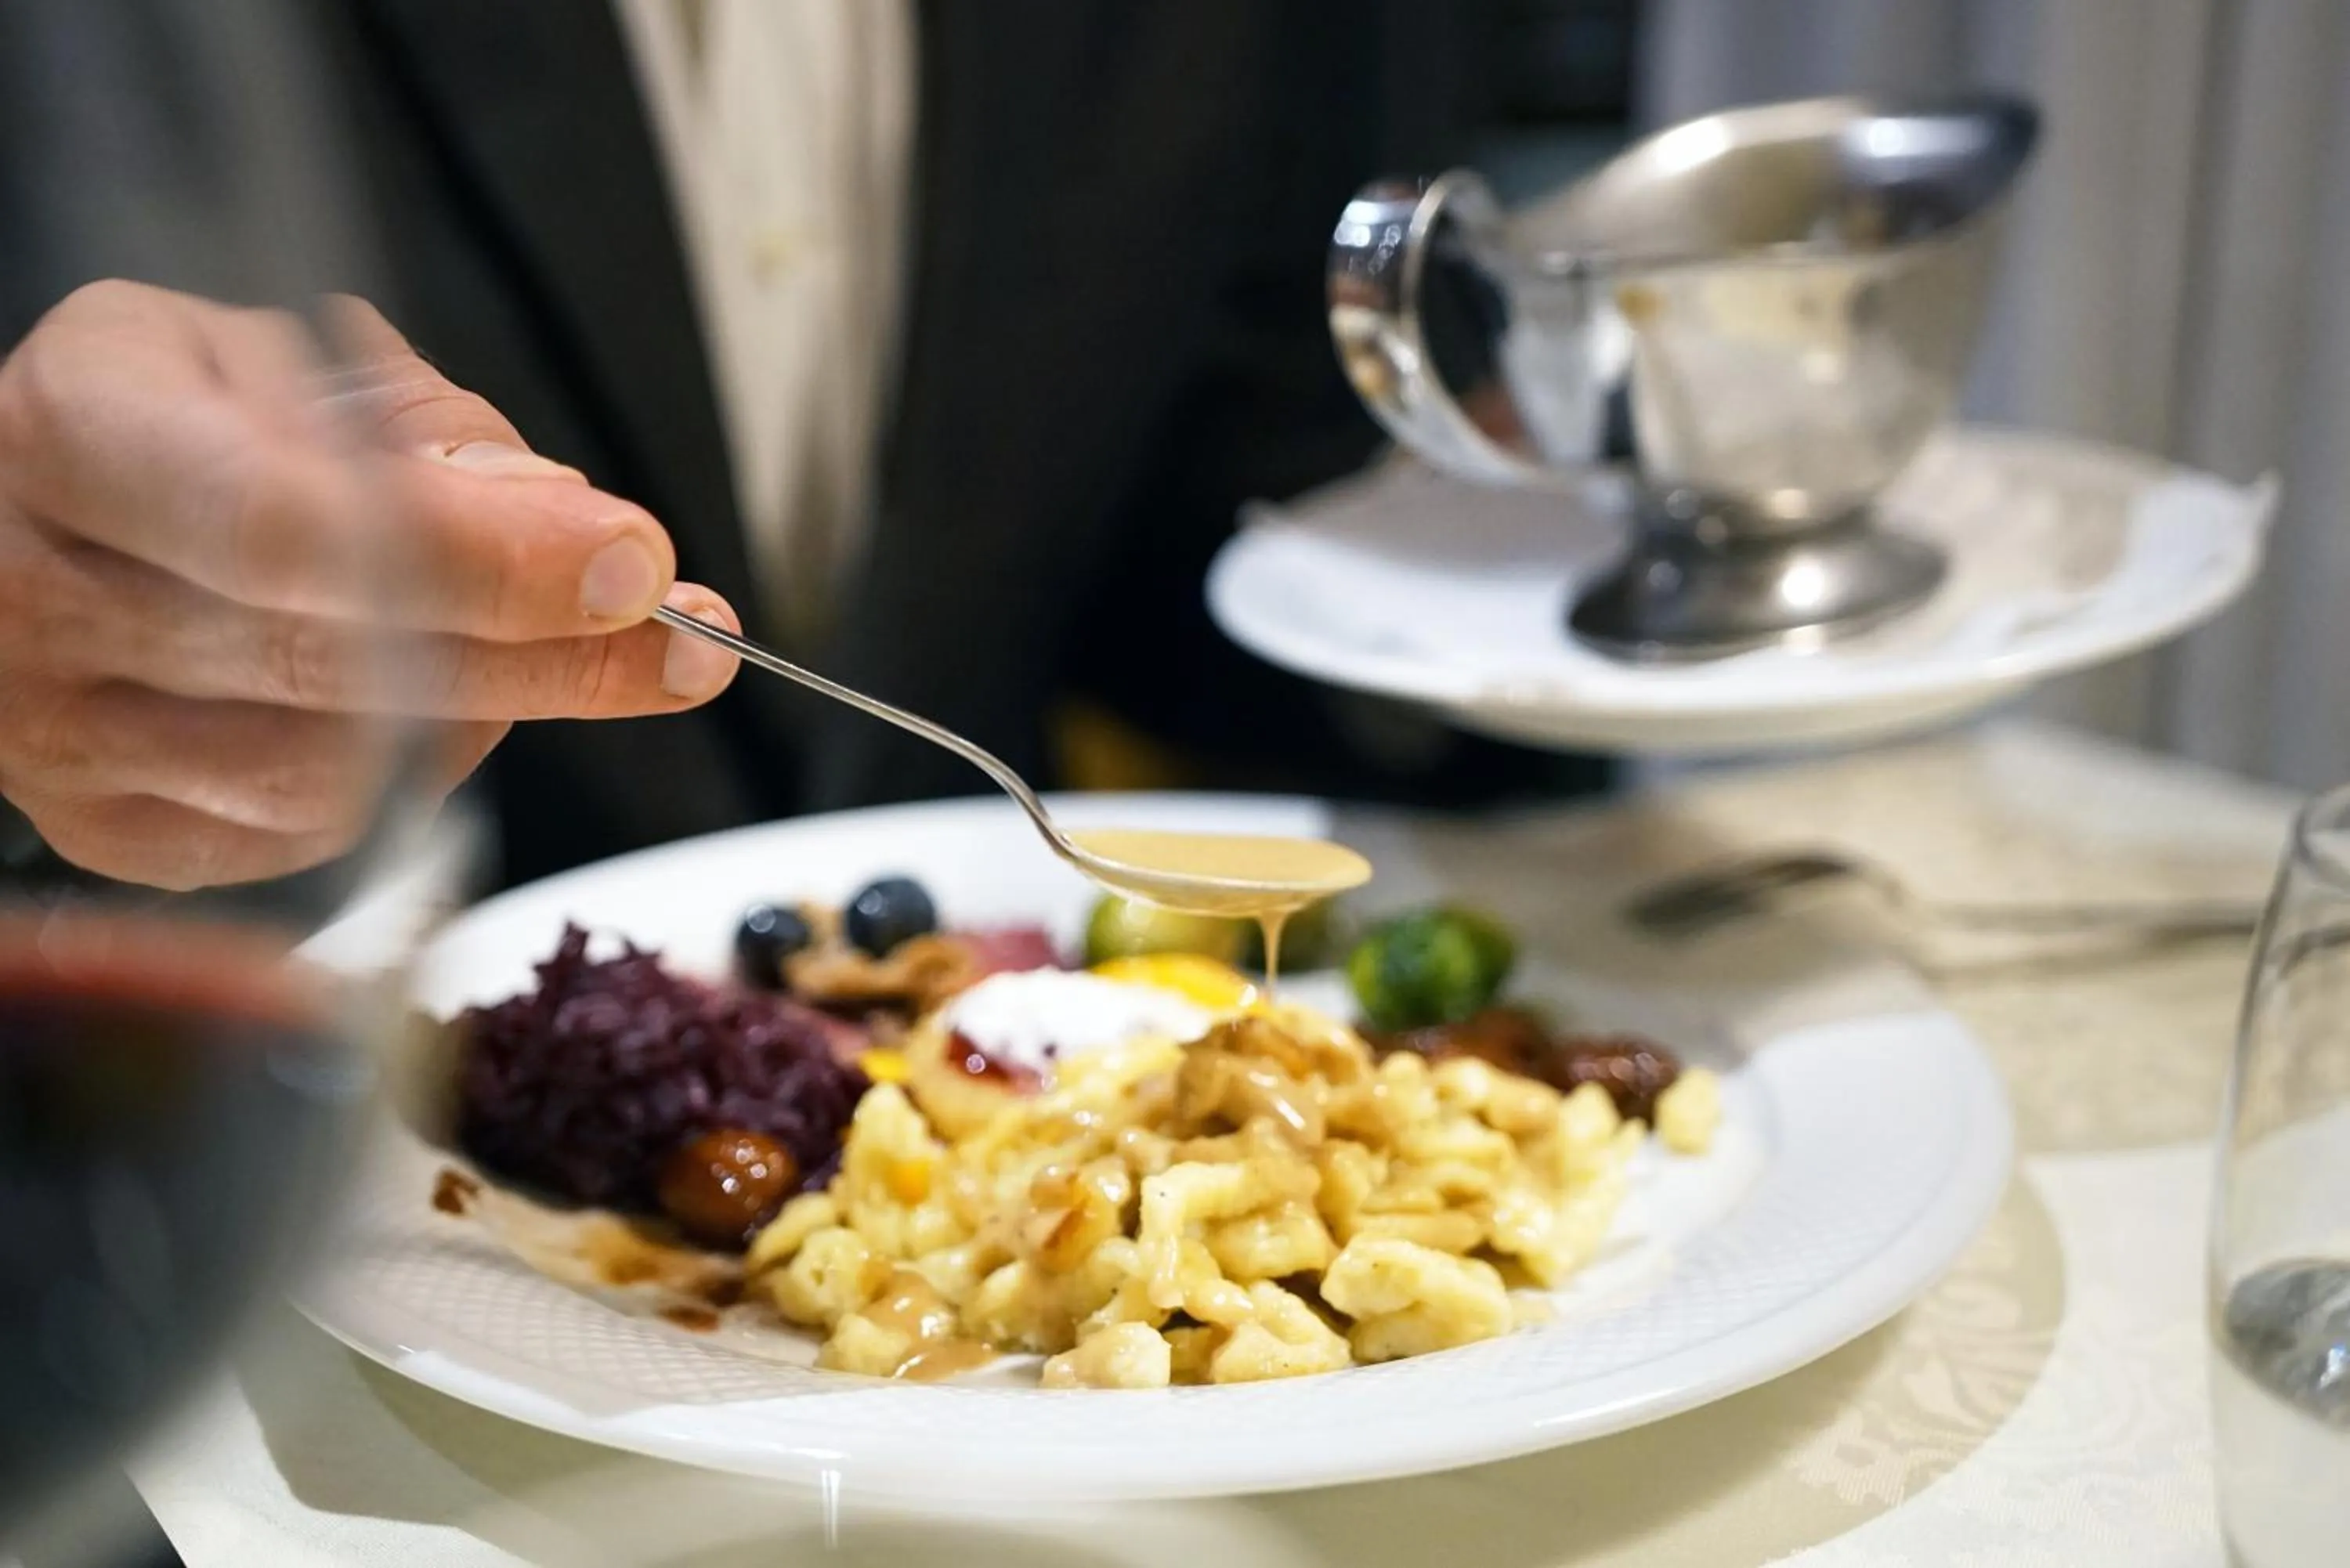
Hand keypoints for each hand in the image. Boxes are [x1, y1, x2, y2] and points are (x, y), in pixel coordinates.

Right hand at [0, 281, 742, 888]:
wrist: (11, 517)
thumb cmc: (163, 424)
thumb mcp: (278, 358)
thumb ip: (420, 429)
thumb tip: (569, 527)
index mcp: (77, 434)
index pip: (296, 526)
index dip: (484, 556)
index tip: (634, 563)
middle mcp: (42, 597)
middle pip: (338, 667)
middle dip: (548, 654)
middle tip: (686, 641)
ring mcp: (60, 736)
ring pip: (335, 775)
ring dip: (484, 714)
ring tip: (534, 645)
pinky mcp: (107, 833)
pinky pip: (310, 840)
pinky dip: (414, 777)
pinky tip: (441, 705)